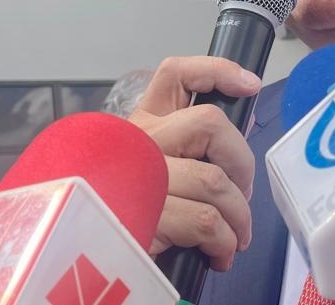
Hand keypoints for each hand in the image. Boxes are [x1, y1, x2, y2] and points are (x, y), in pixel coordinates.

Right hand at [128, 56, 260, 270]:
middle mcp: (139, 141)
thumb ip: (191, 153)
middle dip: (242, 161)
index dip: (216, 70)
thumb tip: (240, 154)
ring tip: (236, 236)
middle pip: (211, 123)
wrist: (84, 263)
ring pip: (215, 180)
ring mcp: (140, 175)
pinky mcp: (145, 213)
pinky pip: (206, 220)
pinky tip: (219, 252)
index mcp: (143, 124)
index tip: (250, 86)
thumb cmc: (131, 214)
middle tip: (242, 193)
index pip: (175, 74)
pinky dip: (224, 241)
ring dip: (239, 214)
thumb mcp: (156, 172)